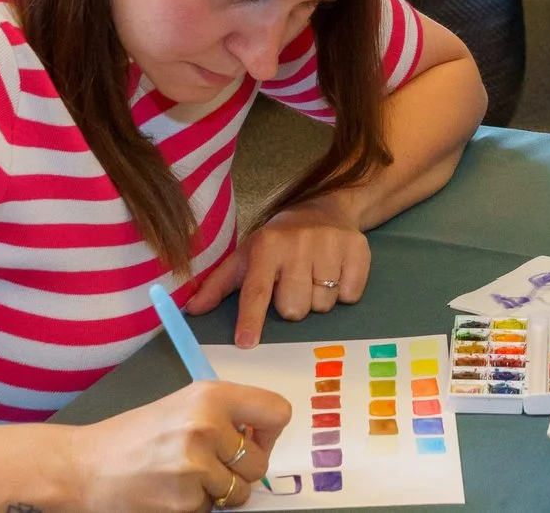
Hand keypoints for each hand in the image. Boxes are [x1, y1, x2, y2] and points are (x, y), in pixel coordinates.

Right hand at [68, 380, 288, 511]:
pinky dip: (195, 506)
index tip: (253, 439)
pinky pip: (211, 510)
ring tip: (184, 477)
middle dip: (241, 471)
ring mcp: (196, 466)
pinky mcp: (185, 502)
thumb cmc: (133, 436)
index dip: (270, 432)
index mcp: (211, 396)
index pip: (277, 412)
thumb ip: (225, 414)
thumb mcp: (183, 405)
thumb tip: (263, 434)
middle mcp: (207, 426)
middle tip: (210, 465)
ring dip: (218, 492)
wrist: (84, 466)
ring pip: (238, 492)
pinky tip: (170, 491)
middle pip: (260, 463)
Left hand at [185, 198, 372, 347]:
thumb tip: (191, 310)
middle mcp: (297, 244)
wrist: (324, 208)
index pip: (257, 290)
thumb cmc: (278, 241)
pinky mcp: (357, 250)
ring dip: (318, 299)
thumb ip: (219, 285)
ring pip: (322, 305)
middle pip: (293, 307)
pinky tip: (335, 273)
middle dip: (292, 305)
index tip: (246, 342)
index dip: (250, 318)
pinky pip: (349, 295)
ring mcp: (330, 245)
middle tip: (292, 284)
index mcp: (266, 246)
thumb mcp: (246, 256)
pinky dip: (344, 292)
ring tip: (314, 276)